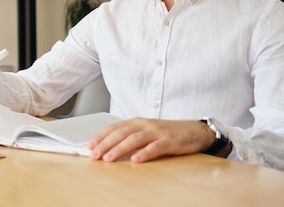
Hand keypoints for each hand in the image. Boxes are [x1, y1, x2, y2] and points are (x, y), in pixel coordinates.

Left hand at [87, 118, 214, 162]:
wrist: (194, 131)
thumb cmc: (167, 133)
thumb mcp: (146, 132)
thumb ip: (130, 137)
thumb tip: (110, 148)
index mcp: (137, 122)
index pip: (114, 127)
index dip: (101, 136)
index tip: (89, 146)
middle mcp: (144, 124)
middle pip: (121, 133)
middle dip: (105, 144)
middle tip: (94, 154)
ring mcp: (156, 132)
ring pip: (134, 139)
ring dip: (119, 149)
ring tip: (108, 158)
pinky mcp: (168, 141)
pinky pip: (154, 148)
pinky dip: (144, 153)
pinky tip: (135, 160)